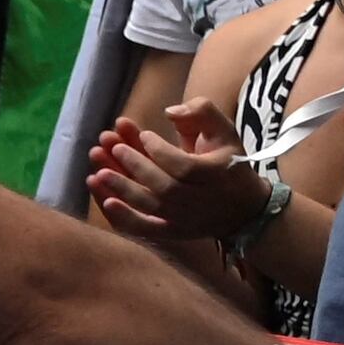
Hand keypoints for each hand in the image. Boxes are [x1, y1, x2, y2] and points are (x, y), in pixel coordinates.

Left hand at [86, 102, 267, 242]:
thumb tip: (170, 112)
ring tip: (99, 171)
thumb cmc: (228, 162)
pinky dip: (126, 218)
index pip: (183, 166)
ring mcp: (185, 220)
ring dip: (123, 188)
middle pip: (164, 187)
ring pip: (150, 207)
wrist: (244, 208)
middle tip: (113, 146)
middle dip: (135, 166)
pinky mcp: (173, 232)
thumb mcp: (224, 131)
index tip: (144, 134)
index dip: (160, 150)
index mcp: (215, 175)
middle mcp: (201, 201)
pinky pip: (147, 229)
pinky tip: (107, 202)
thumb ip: (202, 112)